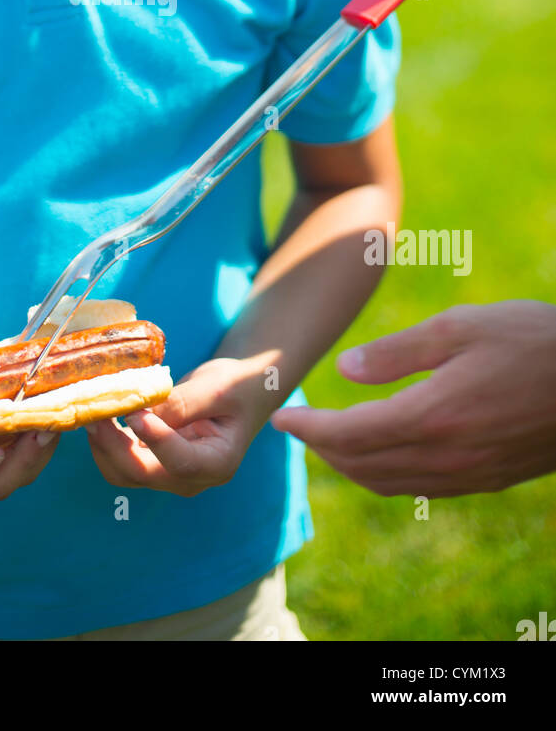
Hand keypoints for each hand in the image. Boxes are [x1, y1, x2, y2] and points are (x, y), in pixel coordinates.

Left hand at [85, 357, 261, 495]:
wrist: (241, 390)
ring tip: (91, 408)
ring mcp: (168, 473)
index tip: (134, 413)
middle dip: (113, 444)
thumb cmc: (237, 386)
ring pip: (124, 472)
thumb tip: (140, 411)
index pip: (181, 462)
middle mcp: (191, 478)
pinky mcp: (152, 461)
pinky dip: (105, 440)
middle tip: (94, 410)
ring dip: (103, 444)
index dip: (155, 440)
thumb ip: (182, 403)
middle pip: (143, 474)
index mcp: (217, 464)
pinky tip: (98, 413)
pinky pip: (121, 460)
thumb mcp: (217, 388)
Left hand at [270, 302, 555, 496]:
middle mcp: (447, 455)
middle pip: (362, 465)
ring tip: (329, 439)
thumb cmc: (531, 339)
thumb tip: (345, 369)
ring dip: (350, 465)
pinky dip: (386, 474)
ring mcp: (470, 474)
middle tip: (299, 425)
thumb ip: (397, 351)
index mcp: (433, 415)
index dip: (309, 428)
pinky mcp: (489, 479)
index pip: (350, 434)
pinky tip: (382, 452)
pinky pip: (422, 487)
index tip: (282, 417)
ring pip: (390, 483)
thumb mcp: (460, 326)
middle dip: (322, 447)